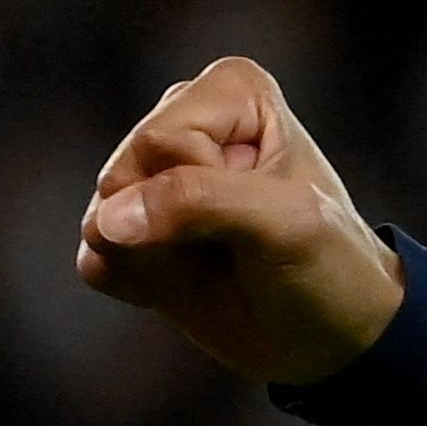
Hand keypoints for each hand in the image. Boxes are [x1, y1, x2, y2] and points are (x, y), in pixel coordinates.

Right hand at [72, 56, 408, 383]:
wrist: (332, 334)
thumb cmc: (331, 266)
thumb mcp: (289, 224)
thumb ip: (200, 202)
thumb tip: (107, 221)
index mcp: (232, 91)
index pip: (160, 141)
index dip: (205, 191)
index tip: (262, 207)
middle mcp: (183, 118)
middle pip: (120, 177)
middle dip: (171, 229)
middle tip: (237, 243)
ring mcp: (152, 176)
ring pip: (100, 220)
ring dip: (157, 261)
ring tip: (218, 259)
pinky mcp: (131, 229)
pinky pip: (94, 258)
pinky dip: (140, 283)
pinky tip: (190, 281)